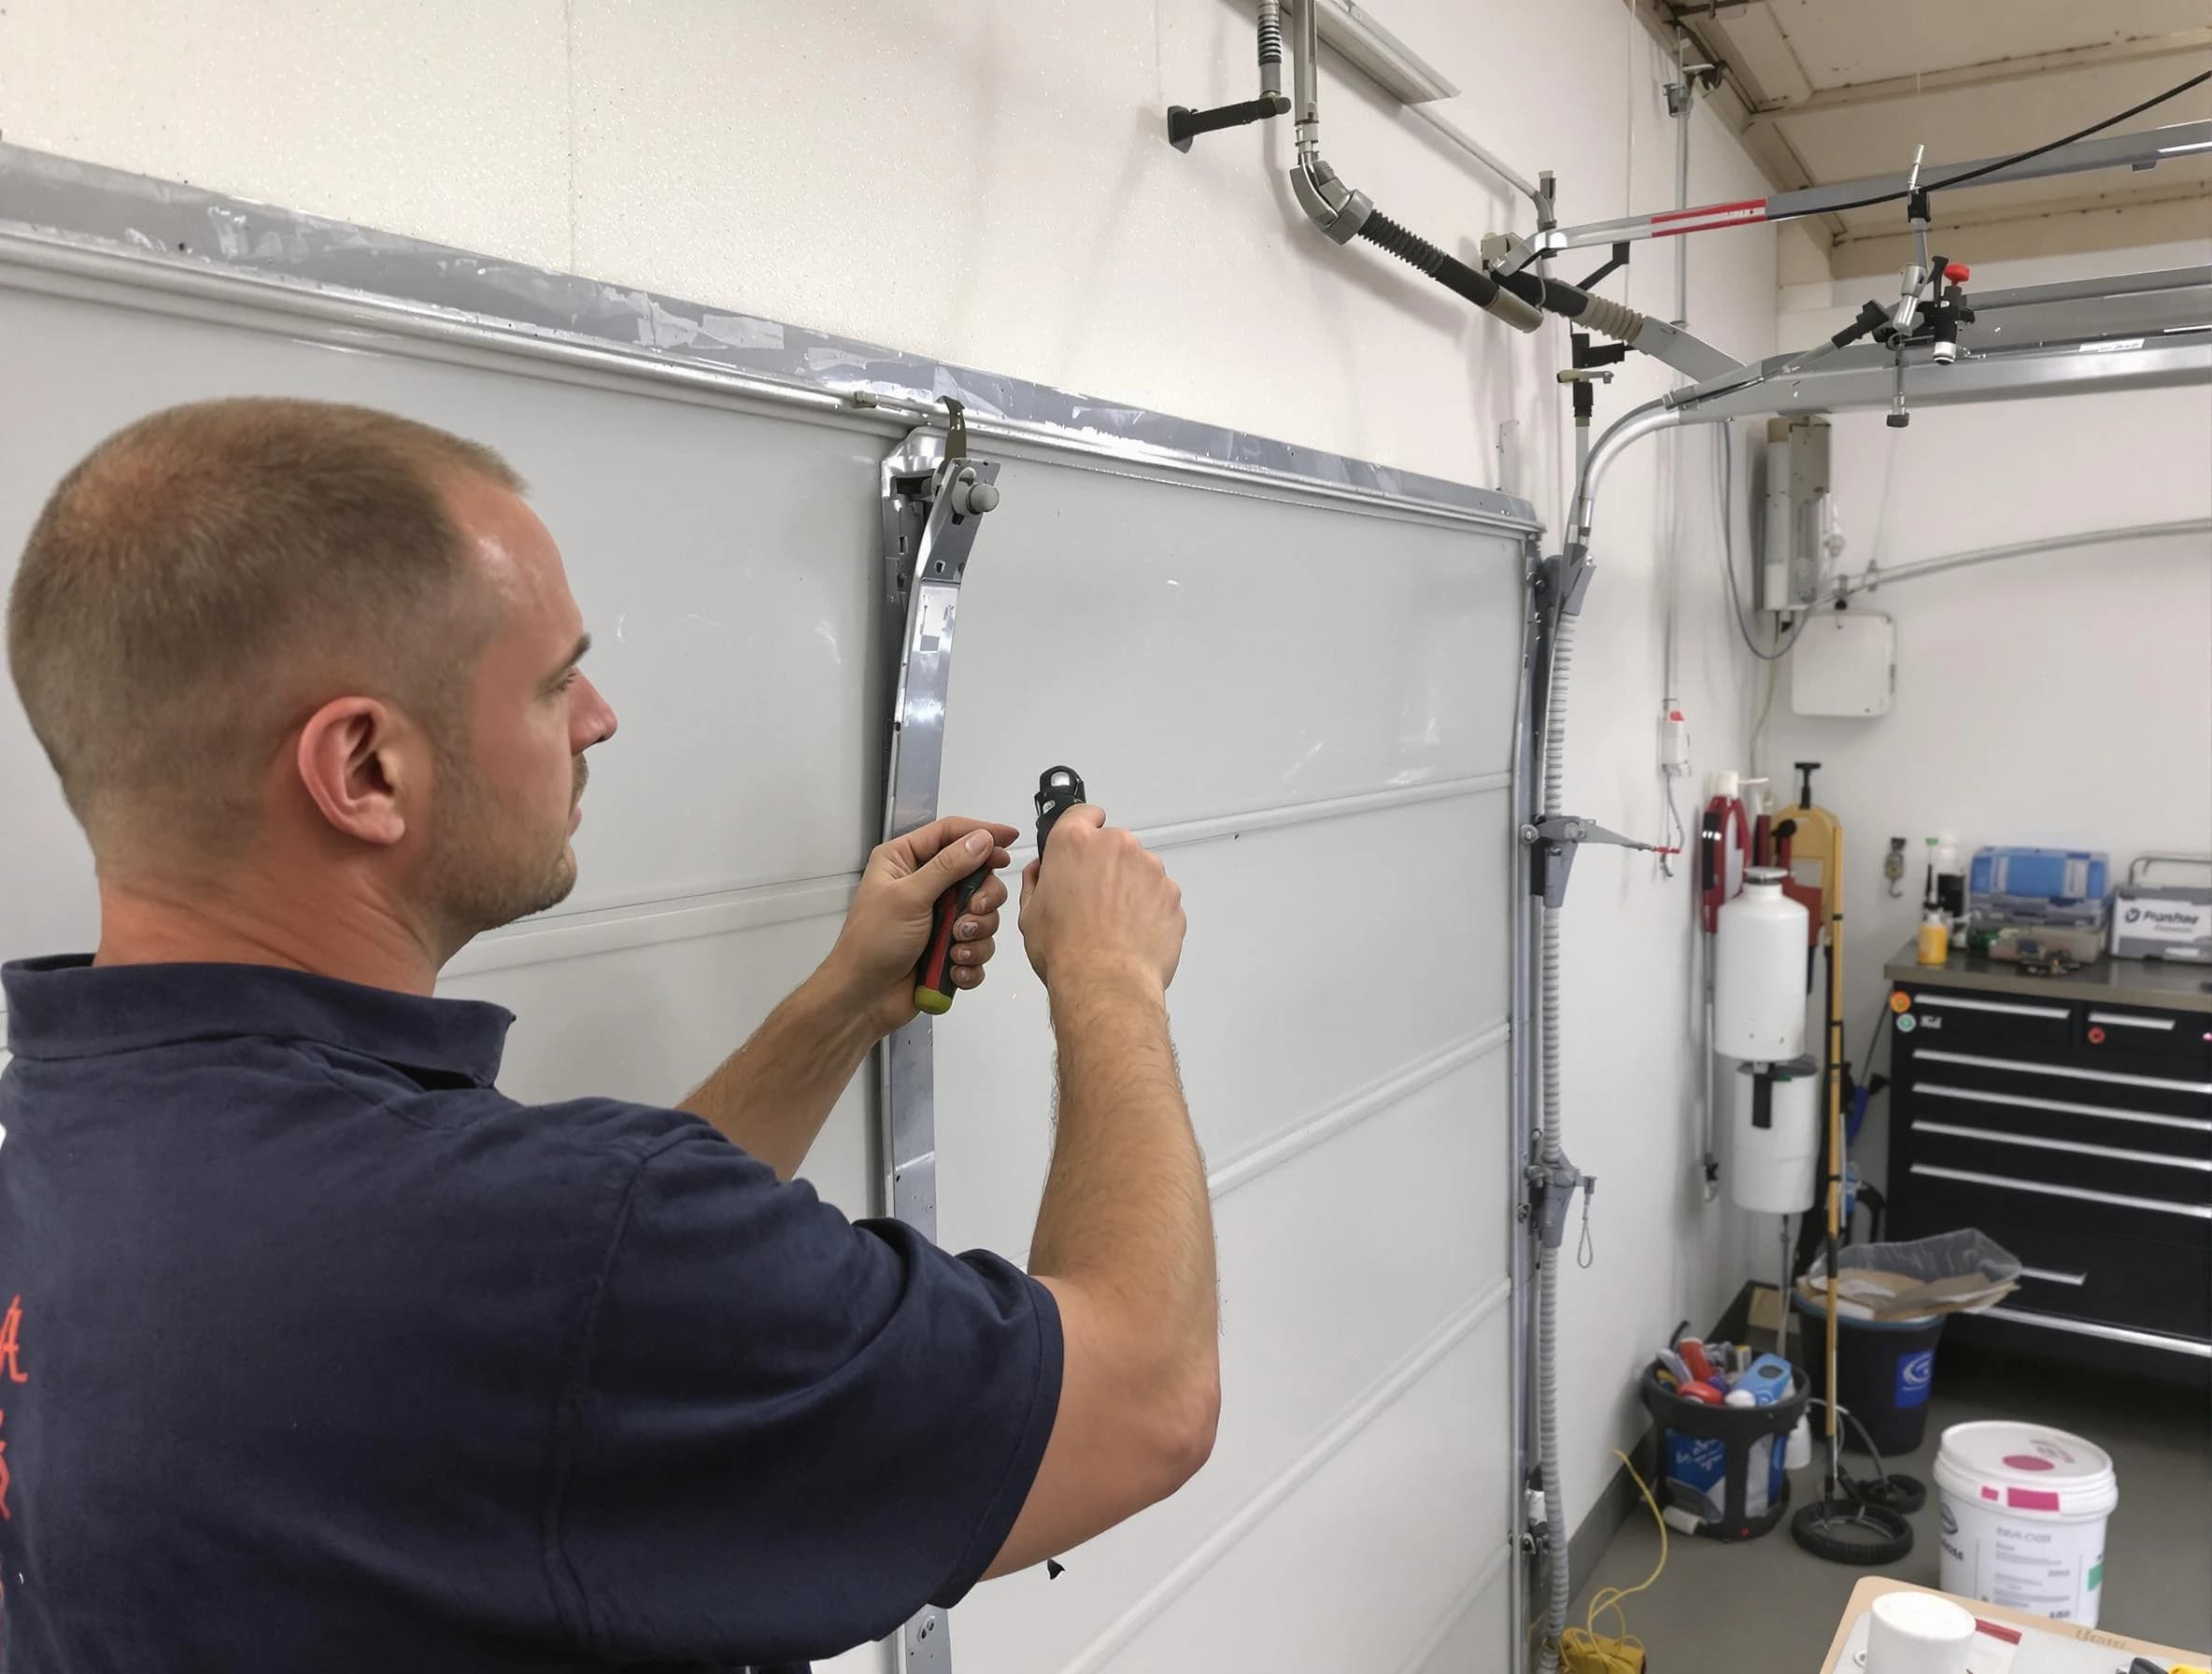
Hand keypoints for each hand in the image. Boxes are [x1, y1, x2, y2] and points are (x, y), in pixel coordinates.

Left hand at [822, 816, 1019, 1035]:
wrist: (863, 999)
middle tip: (974, 913)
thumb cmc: (874, 941)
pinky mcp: (948, 950)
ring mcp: (938, 919)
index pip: (951, 834)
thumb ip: (948, 866)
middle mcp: (924, 885)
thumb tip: (983, 839)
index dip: (982, 833)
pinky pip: (978, 948)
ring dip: (976, 935)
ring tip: (954, 951)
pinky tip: (954, 970)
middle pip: (976, 877)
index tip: (1011, 838)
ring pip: (983, 916)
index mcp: (905, 861)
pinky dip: (971, 960)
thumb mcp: (909, 896)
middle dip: (983, 899)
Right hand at [1018, 807, 1184, 994]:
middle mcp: (1116, 847)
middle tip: (1091, 901)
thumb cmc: (1066, 951)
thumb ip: (1036, 881)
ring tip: (1112, 925)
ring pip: (1139, 870)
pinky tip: (1132, 935)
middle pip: (1113, 845)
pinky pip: (1158, 896)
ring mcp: (1150, 869)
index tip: (1085, 838)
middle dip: (1105, 867)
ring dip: (1128, 889)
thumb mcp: (1029, 914)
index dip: (1083, 825)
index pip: (1083, 813)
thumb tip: (1041, 872)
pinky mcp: (1171, 895)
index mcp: (1075, 843)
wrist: (1105, 983)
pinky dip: (1148, 910)